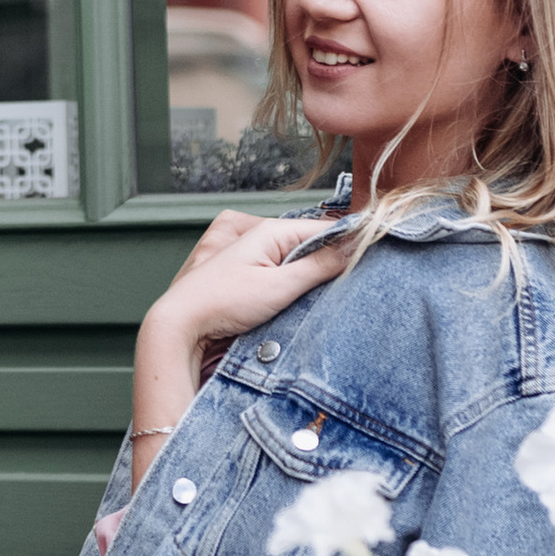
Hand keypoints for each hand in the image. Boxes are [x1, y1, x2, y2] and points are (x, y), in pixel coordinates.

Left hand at [132, 216, 361, 458]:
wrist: (180, 326)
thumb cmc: (222, 303)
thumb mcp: (279, 286)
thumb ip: (319, 266)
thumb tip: (353, 247)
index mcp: (270, 230)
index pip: (325, 228)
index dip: (351, 243)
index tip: (374, 260)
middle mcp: (262, 238)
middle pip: (313, 245)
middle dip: (332, 263)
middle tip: (353, 285)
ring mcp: (254, 257)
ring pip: (300, 261)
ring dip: (314, 279)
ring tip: (329, 297)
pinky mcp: (251, 278)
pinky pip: (285, 275)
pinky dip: (297, 287)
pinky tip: (304, 304)